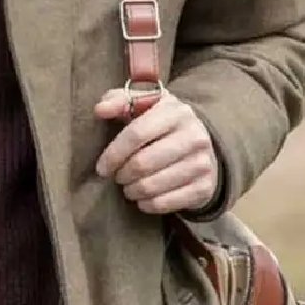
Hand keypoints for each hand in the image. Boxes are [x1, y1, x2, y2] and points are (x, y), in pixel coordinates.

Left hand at [94, 88, 218, 214]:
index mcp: (176, 112)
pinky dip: (147, 204)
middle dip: (121, 174)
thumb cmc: (160, 123)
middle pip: (142, 163)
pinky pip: (164, 203)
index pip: (136, 134)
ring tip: (128, 187)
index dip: (113, 153)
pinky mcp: (204, 188)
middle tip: (117, 177)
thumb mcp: (144, 105)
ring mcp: (202, 163)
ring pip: (151, 186)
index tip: (102, 167)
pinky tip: (143, 198)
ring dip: (131, 191)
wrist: (200, 145)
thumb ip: (119, 100)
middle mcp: (194, 136)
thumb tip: (100, 109)